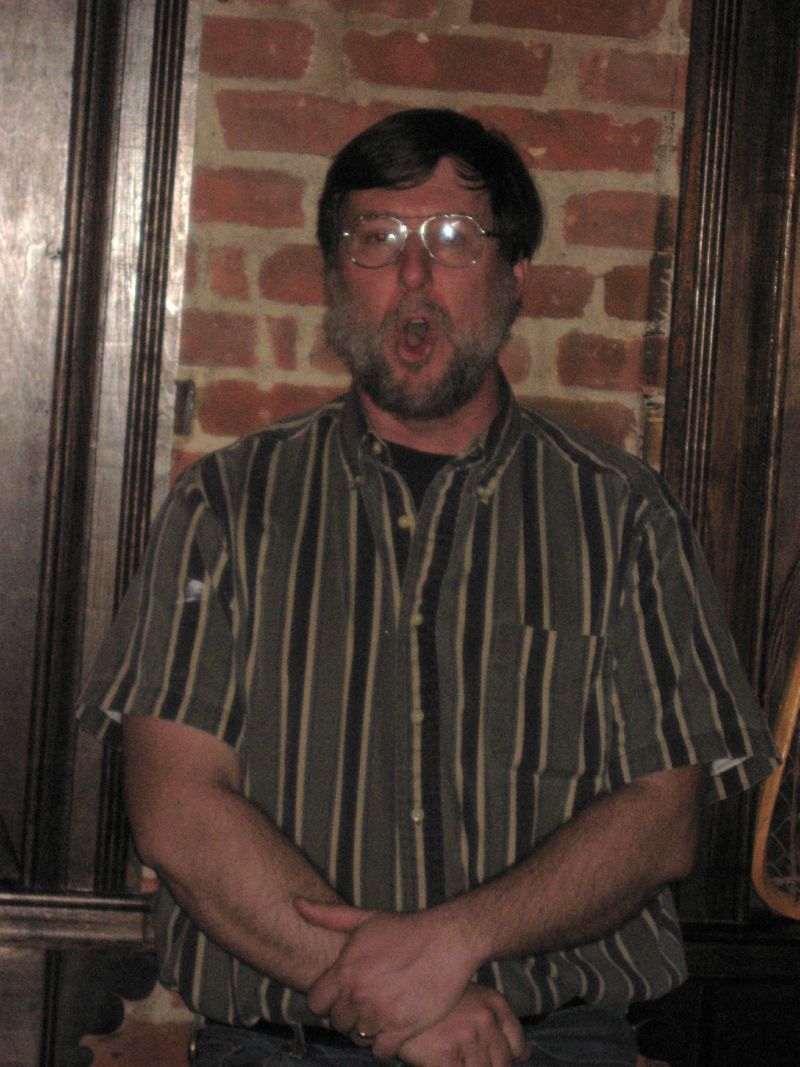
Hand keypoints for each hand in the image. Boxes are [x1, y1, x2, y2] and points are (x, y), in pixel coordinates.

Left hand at [295, 899, 478, 1057]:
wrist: (447, 940)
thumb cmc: (405, 929)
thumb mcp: (364, 918)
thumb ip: (327, 916)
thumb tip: (296, 903)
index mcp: (345, 970)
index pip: (317, 1003)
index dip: (328, 1000)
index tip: (343, 994)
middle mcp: (359, 995)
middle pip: (338, 1022)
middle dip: (349, 1014)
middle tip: (366, 1003)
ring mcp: (380, 1014)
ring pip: (358, 1037)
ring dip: (367, 1029)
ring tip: (381, 1012)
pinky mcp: (402, 1029)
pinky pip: (380, 1050)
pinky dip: (385, 1043)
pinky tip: (393, 1027)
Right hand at [399, 985, 528, 1066]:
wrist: (392, 992)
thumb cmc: (432, 997)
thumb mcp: (471, 999)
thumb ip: (499, 1024)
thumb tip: (526, 1055)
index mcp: (492, 1003)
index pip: (517, 1046)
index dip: (506, 1058)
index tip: (488, 1057)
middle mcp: (484, 1019)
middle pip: (501, 1065)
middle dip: (483, 1065)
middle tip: (460, 1054)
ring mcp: (466, 1038)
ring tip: (446, 1053)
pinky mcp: (445, 1056)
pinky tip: (437, 1060)